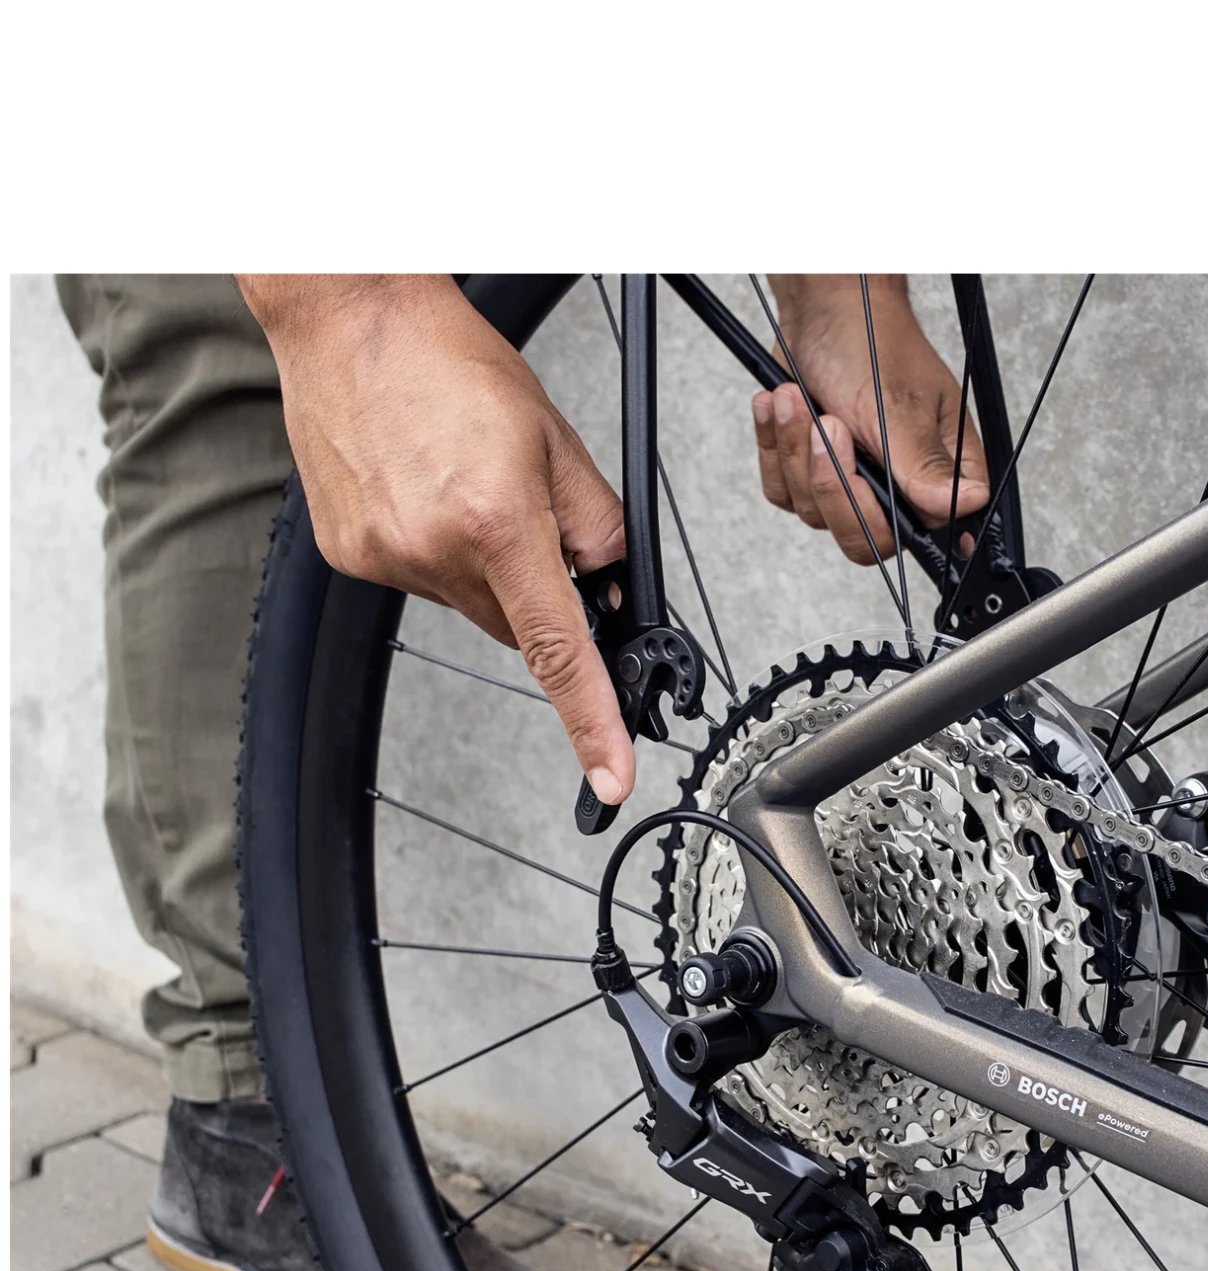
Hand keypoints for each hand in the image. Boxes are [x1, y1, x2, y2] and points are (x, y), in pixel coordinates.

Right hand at [238, 274, 634, 806]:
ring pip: (467, 606)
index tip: (612, 775)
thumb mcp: (555, 437)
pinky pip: (419, 582)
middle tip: (523, 517)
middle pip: (516, 626)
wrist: (351, 317)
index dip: (592, 722)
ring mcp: (384, 558)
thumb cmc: (449, 361)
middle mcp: (434, 550)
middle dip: (536, 591)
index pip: (560, 650)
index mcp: (498, 523)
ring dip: (482, 568)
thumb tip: (615, 586)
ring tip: (461, 485)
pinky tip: (424, 493)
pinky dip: (436, 553)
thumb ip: (598, 524)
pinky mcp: (351, 557)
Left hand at [751, 275, 988, 565]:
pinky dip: (774, 449)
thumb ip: (923, 466)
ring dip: (796, 453)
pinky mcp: (812, 470)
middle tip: (828, 427)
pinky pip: (783, 491)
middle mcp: (901, 484)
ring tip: (797, 399)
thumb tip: (965, 506)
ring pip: (814, 513)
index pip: (923, 534)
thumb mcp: (899, 407)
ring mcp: (855, 479)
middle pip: (861, 538)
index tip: (861, 481)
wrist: (823, 305)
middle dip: (831, 483)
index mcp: (941, 471)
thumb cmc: (873, 341)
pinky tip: (779, 407)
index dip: (886, 523)